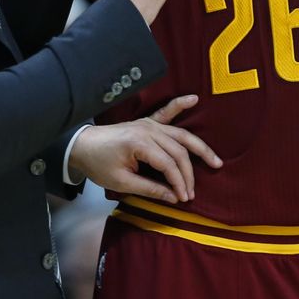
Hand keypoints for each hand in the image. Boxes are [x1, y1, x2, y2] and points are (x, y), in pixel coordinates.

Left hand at [67, 94, 221, 203]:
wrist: (82, 145)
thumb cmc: (98, 164)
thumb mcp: (121, 182)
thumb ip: (149, 188)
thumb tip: (173, 197)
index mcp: (140, 143)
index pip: (168, 164)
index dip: (179, 183)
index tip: (184, 199)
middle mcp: (148, 129)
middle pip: (178, 151)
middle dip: (188, 173)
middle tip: (192, 193)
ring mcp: (148, 123)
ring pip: (180, 135)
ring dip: (199, 148)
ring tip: (216, 161)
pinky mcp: (147, 121)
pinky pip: (167, 112)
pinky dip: (180, 105)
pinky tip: (193, 99)